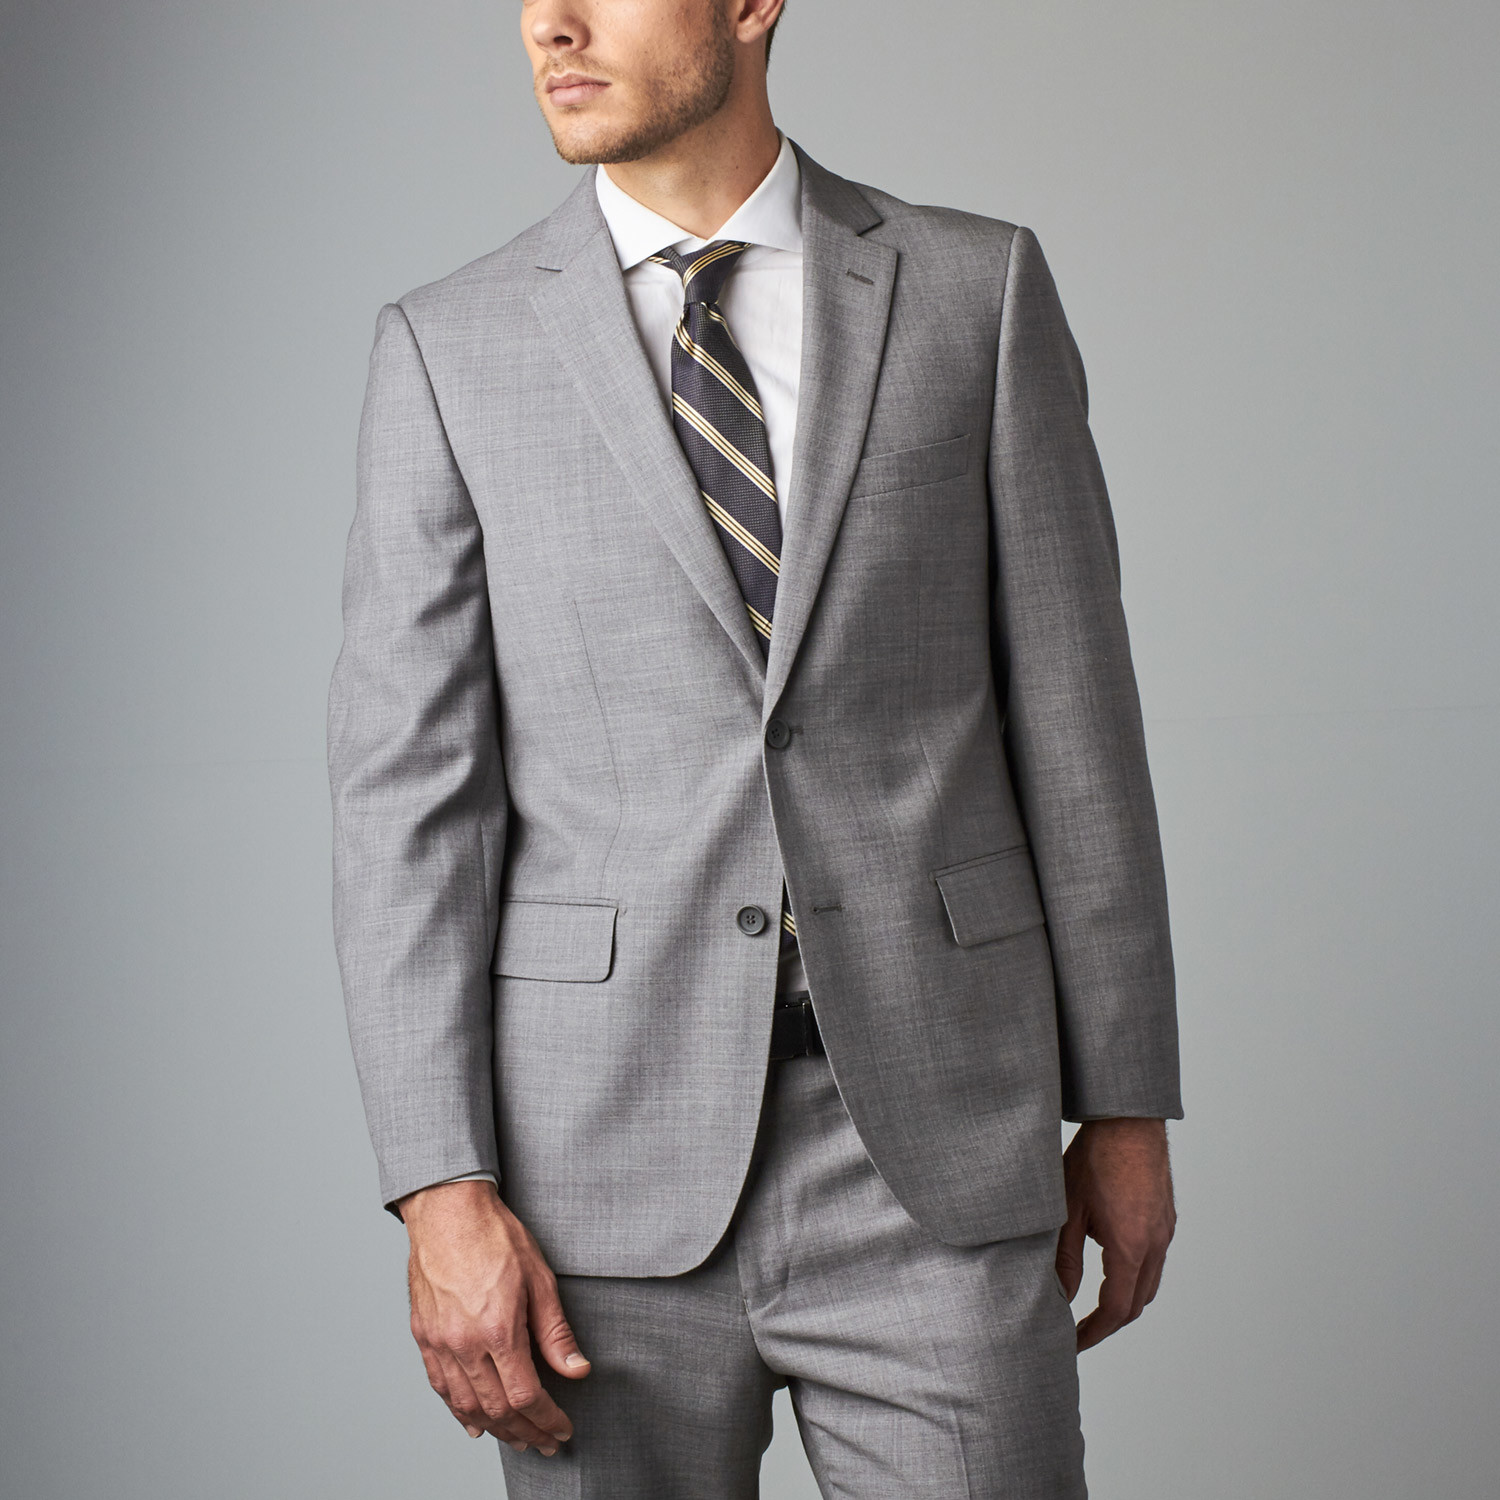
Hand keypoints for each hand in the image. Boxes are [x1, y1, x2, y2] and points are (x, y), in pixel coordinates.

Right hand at [397, 1178, 590, 1453]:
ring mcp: (440, 1342)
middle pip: (496, 1410)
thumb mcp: (540, 1278)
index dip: (547, 1419)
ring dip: (495, 1429)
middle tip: (546, 1442)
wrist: (448, 1209)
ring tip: (517, 1438)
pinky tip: (474, 1422)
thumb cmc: (495, 1235)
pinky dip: (458, 1411)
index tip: (562, 1428)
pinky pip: (440, 1386)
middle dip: (525, 1432)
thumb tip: (576, 1369)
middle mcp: (464, 1343)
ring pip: (466, 1405)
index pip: (525, 1396)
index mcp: (497, 1329)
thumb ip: (556, 1331)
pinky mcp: (423, 1335)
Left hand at [1055, 1118, 1175, 1351]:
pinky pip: (1155, 1258)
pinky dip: (1135, 1274)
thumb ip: (1064, 1258)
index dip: (1094, 1332)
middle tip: (1082, 1330)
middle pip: (1138, 1302)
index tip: (1075, 1342)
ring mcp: (1164, 1229)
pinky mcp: (1165, 1215)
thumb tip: (1061, 1296)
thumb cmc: (1094, 1156)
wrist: (1127, 1118)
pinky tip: (1111, 1265)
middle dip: (1110, 1322)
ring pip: (1150, 1282)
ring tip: (1094, 1305)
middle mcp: (1156, 1243)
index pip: (1117, 1310)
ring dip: (1125, 1299)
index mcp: (1131, 1247)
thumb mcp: (1067, 1210)